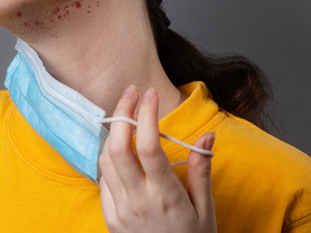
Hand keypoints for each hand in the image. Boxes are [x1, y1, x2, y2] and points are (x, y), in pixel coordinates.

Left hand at [98, 85, 216, 232]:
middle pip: (117, 147)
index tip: (151, 95)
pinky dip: (107, 158)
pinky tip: (120, 149)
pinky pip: (102, 180)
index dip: (146, 115)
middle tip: (131, 92)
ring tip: (126, 116)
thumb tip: (208, 136)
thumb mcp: (206, 210)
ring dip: (112, 133)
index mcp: (164, 195)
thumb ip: (202, 171)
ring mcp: (120, 209)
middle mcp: (137, 200)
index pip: (147, 146)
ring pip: (104, 160)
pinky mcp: (110, 218)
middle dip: (121, 113)